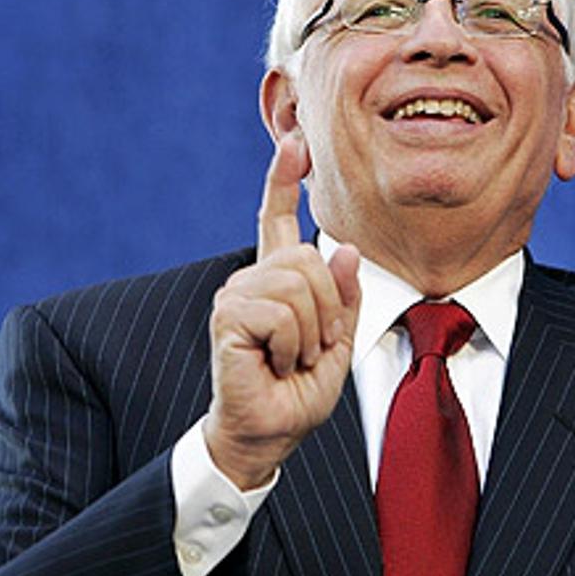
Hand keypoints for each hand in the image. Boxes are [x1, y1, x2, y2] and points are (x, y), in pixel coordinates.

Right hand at [203, 137, 361, 488]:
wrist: (269, 434)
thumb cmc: (297, 392)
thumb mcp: (337, 341)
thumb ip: (343, 297)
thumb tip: (346, 252)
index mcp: (277, 280)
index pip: (276, 220)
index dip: (282, 180)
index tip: (294, 141)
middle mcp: (251, 280)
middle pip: (308, 259)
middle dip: (327, 310)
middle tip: (310, 349)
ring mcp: (235, 296)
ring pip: (298, 285)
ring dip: (310, 334)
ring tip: (291, 359)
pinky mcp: (227, 318)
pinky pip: (281, 314)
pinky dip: (291, 347)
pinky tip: (274, 364)